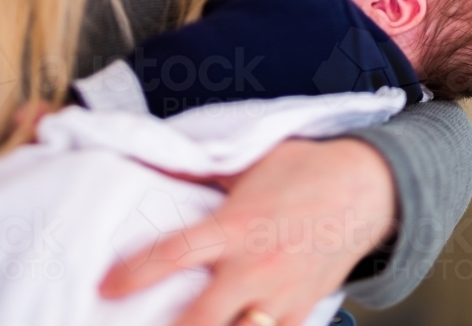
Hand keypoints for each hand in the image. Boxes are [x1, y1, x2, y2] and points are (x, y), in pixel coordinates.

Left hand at [100, 137, 396, 325]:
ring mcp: (279, 294)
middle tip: (146, 323)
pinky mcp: (302, 310)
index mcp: (236, 226)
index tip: (106, 286)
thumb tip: (162, 167)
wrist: (365, 187)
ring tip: (193, 324)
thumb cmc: (305, 168)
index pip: (173, 254)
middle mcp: (254, 266)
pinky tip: (237, 325)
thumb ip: (207, 175)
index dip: (134, 274)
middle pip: (199, 322)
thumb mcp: (252, 162)